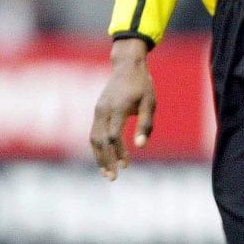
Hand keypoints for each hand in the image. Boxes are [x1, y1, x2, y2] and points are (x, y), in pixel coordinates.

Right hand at [89, 39, 155, 180]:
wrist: (127, 65)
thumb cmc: (142, 84)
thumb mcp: (150, 102)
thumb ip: (146, 123)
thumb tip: (140, 146)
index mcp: (119, 107)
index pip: (114, 136)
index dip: (118, 152)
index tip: (126, 165)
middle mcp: (105, 109)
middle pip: (100, 140)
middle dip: (105, 160)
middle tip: (112, 178)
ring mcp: (98, 109)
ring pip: (93, 138)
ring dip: (98, 156)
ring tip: (106, 172)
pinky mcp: (97, 110)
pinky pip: (93, 132)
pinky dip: (97, 147)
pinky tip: (104, 157)